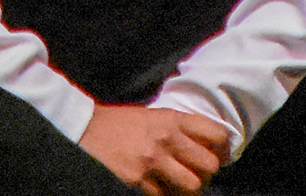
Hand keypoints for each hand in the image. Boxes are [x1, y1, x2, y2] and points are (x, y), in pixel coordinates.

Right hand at [81, 104, 230, 192]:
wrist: (83, 128)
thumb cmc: (118, 123)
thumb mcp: (151, 117)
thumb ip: (177, 129)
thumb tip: (204, 147)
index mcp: (170, 119)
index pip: (215, 133)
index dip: (222, 147)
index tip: (220, 154)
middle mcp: (165, 139)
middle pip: (209, 165)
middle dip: (207, 173)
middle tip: (198, 174)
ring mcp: (151, 162)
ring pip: (192, 187)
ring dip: (188, 190)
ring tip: (179, 187)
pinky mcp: (136, 181)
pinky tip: (159, 189)